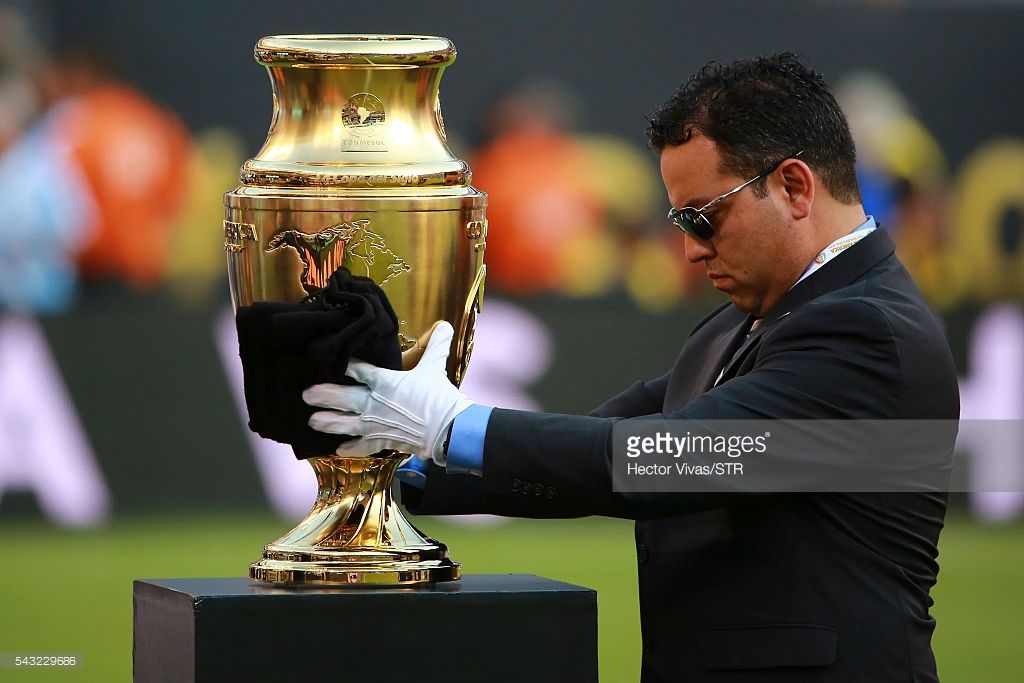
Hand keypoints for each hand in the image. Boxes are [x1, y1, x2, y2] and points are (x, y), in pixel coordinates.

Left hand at [303, 321, 473, 463]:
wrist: (445, 428)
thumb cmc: (438, 396)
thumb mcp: (435, 366)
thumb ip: (436, 345)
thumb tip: (446, 325)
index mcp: (385, 381)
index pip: (359, 370)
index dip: (345, 364)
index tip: (333, 360)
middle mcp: (374, 402)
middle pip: (343, 397)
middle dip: (323, 395)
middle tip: (306, 394)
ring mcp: (375, 424)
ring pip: (345, 423)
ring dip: (328, 421)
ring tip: (312, 420)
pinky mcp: (382, 441)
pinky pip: (362, 446)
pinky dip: (351, 448)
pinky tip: (338, 449)